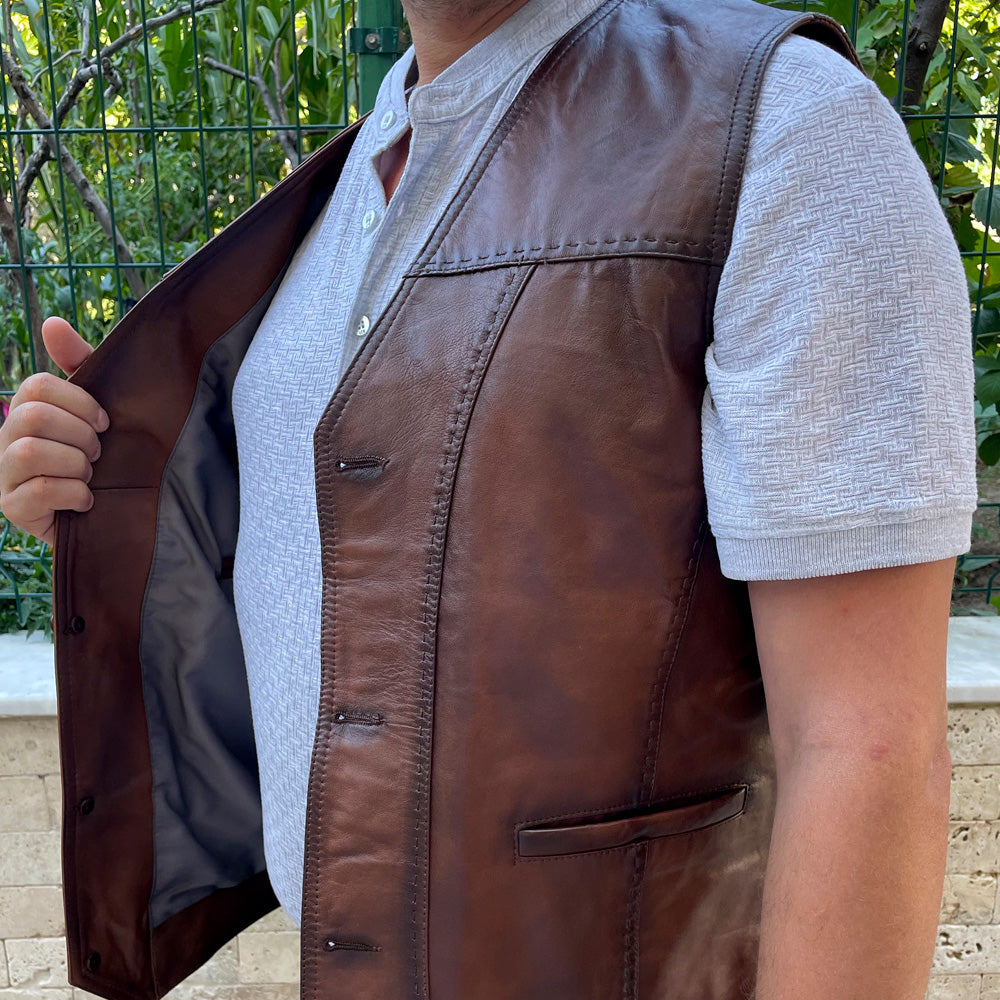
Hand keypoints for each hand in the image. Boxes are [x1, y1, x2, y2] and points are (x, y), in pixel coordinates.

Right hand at [0, 317, 107, 545]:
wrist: (113, 515)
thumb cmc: (103, 457)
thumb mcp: (98, 410)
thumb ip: (80, 365)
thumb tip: (52, 323)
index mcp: (26, 411)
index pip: (36, 386)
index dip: (78, 401)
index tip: (105, 422)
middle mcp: (7, 440)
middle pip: (33, 417)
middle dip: (80, 435)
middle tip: (99, 453)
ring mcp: (5, 475)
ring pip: (30, 452)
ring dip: (75, 464)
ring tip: (90, 476)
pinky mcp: (13, 509)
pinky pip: (39, 490)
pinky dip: (73, 492)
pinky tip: (87, 500)